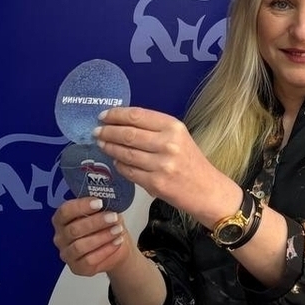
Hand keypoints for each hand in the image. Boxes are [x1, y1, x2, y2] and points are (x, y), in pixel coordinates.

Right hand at [51, 196, 130, 275]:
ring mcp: (66, 254)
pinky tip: (116, 242)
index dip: (81, 206)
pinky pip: (89, 260)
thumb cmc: (106, 225)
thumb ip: (100, 204)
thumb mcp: (104, 210)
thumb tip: (107, 195)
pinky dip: (105, 250)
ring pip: (80, 246)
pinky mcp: (76, 268)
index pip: (64, 211)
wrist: (116, 245)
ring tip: (118, 230)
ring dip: (101, 237)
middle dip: (96, 222)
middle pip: (73, 230)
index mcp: (62, 220)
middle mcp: (60, 237)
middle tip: (113, 217)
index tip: (99, 203)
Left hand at [95, 106, 238, 223]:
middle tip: (97, 131)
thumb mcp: (179, 138)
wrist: (207, 190)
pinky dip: (119, 165)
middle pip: (128, 134)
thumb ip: (155, 129)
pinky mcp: (155, 183)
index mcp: (174, 127)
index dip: (116, 115)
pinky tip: (116, 161)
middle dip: (108, 131)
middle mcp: (168, 144)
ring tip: (102, 144)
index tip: (104, 116)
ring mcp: (161, 165)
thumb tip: (122, 123)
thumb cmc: (191, 162)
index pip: (137, 116)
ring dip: (109, 148)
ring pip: (125, 153)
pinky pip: (128, 171)